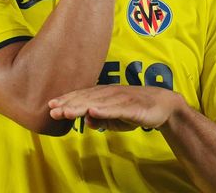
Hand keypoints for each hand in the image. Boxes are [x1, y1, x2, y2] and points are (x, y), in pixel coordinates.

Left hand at [48, 85, 184, 130]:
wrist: (164, 105)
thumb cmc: (137, 110)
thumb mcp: (116, 118)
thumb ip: (101, 119)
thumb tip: (87, 120)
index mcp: (105, 95)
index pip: (83, 96)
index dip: (67, 100)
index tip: (51, 105)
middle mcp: (111, 93)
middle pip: (87, 98)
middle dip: (69, 104)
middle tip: (52, 110)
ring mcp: (122, 99)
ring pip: (98, 103)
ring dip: (81, 107)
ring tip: (66, 112)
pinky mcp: (132, 107)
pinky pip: (116, 109)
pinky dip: (104, 110)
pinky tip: (92, 112)